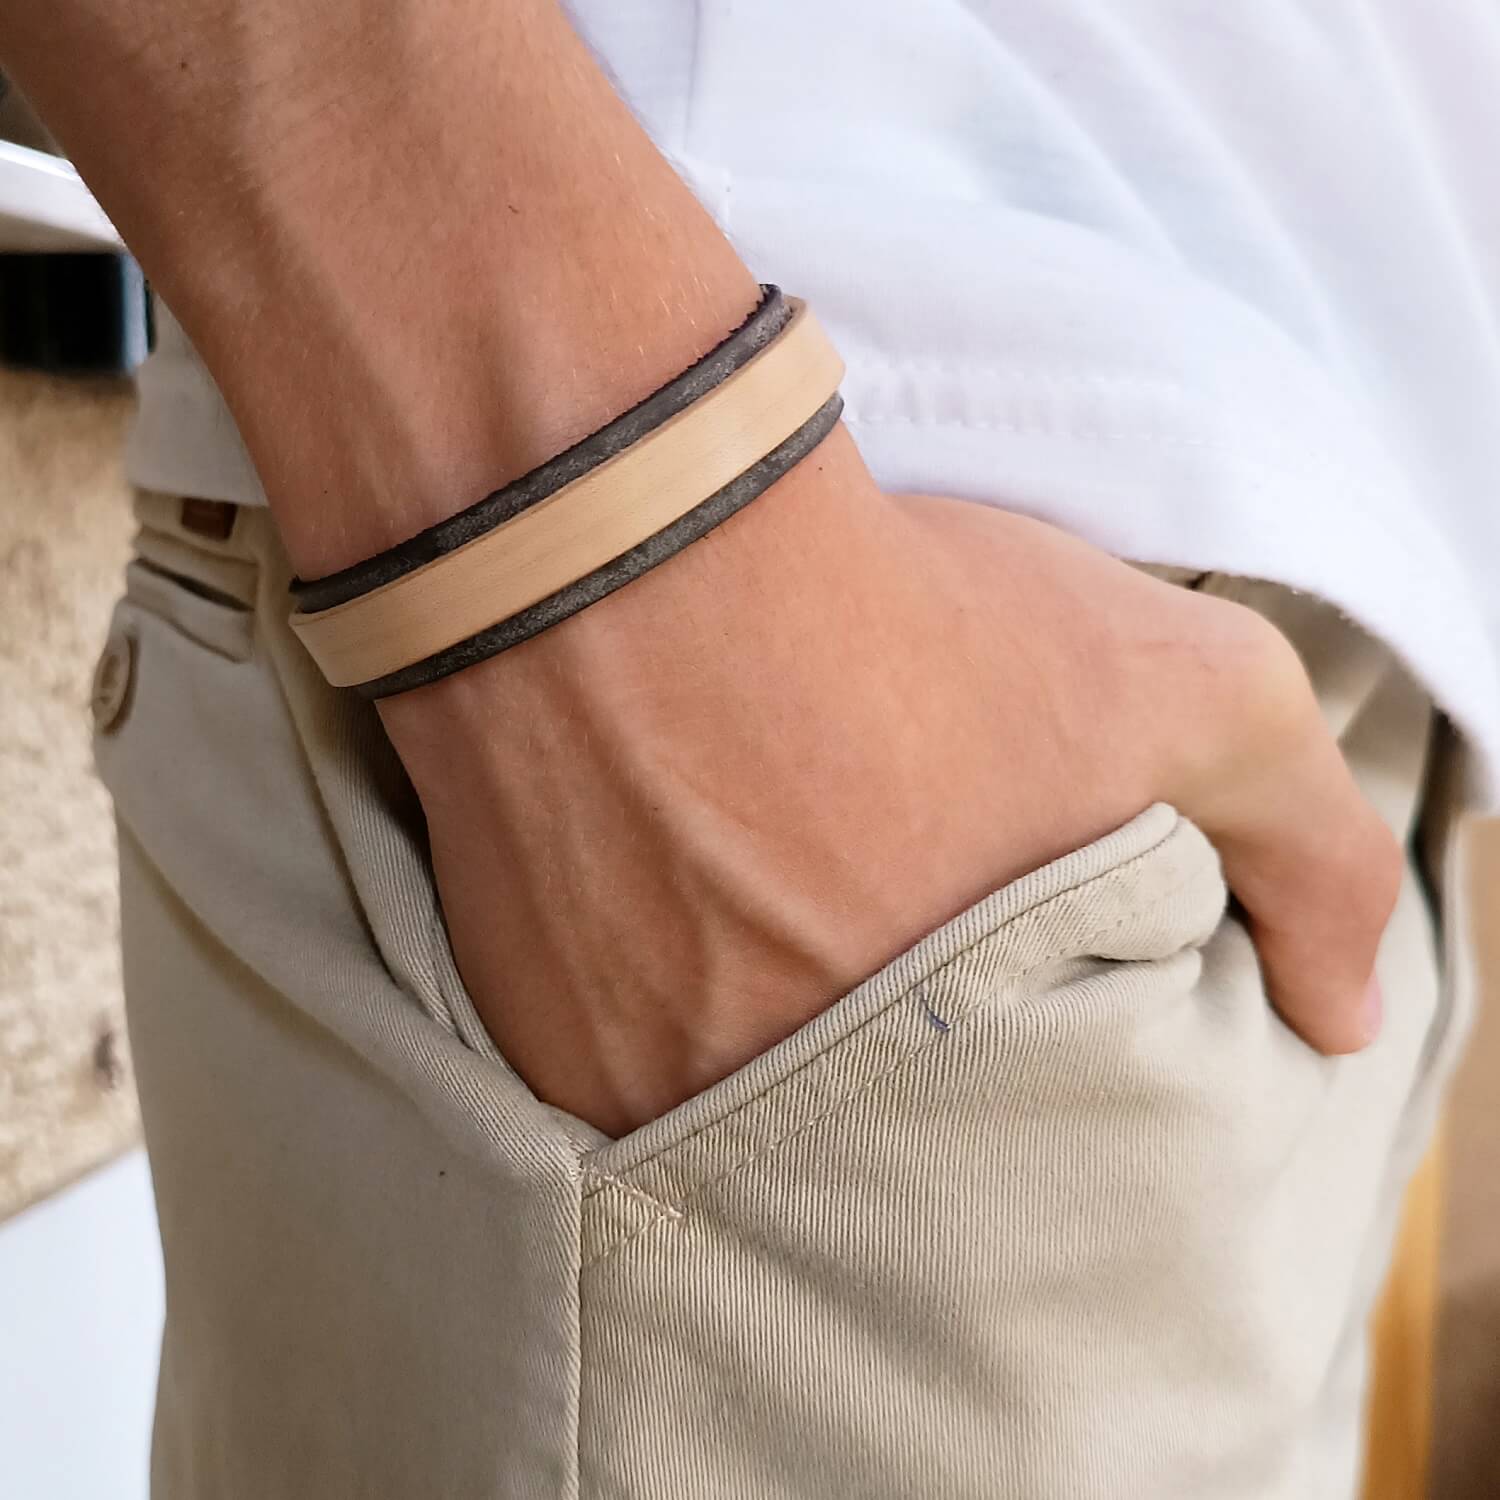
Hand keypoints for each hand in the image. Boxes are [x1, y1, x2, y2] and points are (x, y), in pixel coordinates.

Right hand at [380, 427, 1399, 1136]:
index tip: (1006, 938)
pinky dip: (662, 995)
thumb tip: (1343, 1014)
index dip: (1036, 1032)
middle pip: (880, 1129)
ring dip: (768, 1020)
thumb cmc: (912, 619)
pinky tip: (668, 880)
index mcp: (954, 1082)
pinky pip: (619, 1059)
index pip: (1036, 1141)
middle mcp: (788, 1127)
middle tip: (874, 894)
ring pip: (737, 1104)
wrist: (628, 542)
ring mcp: (637, 1095)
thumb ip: (1312, 858)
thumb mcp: (1191, 688)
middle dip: (904, 1034)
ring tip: (766, 880)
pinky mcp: (527, 1031)